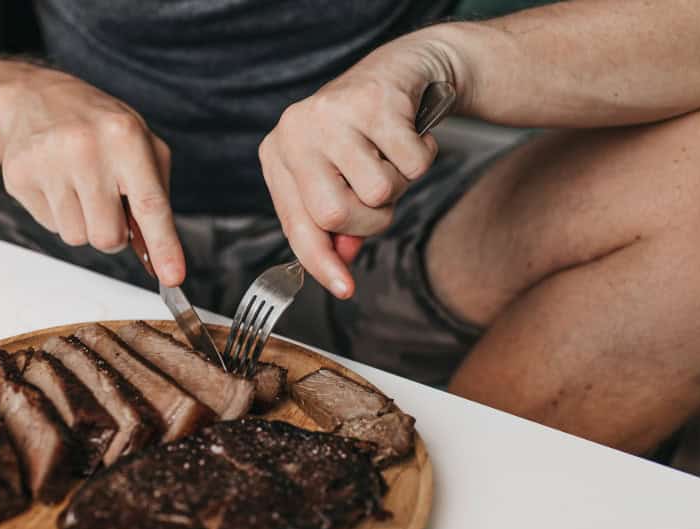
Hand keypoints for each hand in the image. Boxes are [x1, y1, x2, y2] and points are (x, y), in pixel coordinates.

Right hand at [0, 71, 182, 285]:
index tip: (173, 277)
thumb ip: (155, 198)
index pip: (149, 204)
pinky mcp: (18, 176)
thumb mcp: (142, 146)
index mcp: (124, 136)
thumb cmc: (99, 127)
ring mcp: (47, 162)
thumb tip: (158, 256)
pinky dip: (60, 214)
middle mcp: (85, 148)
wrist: (37, 97)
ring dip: (84, 222)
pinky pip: (51, 228)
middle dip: (113, 232)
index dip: (163, 245)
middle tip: (107, 200)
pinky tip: (57, 182)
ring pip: (77, 238)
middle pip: (108, 237)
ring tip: (79, 184)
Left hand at [259, 36, 459, 297]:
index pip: (297, 225)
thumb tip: (341, 263)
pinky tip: (410, 135)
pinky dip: (421, 158)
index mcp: (278, 154)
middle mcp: (295, 130)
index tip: (344, 289)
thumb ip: (336, 223)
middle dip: (369, 220)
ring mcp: (331, 114)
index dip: (321, 261)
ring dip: (399, 185)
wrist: (405, 69)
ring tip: (392, 155)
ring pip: (376, 192)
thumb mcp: (341, 177)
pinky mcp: (372, 102)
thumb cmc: (367, 132)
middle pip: (334, 214)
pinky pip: (410, 165)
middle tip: (382, 196)